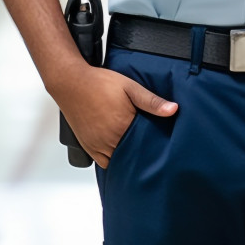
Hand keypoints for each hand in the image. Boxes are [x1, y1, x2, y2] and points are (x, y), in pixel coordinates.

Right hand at [54, 65, 176, 167]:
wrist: (70, 82)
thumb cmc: (99, 82)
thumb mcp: (130, 87)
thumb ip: (151, 101)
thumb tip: (173, 109)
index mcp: (122, 127)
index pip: (145, 147)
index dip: (154, 146)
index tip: (161, 144)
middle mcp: (109, 141)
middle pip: (132, 156)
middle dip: (142, 153)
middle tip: (151, 147)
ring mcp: (97, 146)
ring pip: (118, 161)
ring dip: (127, 157)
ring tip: (137, 148)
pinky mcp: (88, 147)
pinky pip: (105, 163)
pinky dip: (113, 160)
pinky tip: (120, 150)